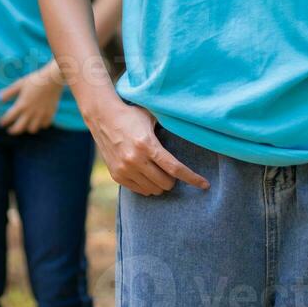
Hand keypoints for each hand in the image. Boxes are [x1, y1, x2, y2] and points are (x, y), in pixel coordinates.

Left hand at [0, 63, 63, 134]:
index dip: (3, 122)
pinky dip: (40, 125)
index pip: (9, 118)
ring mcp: (41, 114)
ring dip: (27, 128)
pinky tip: (37, 121)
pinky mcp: (50, 114)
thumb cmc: (34, 80)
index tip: (0, 123)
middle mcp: (31, 112)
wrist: (53, 78)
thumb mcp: (19, 84)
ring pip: (32, 129)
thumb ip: (8, 93)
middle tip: (10, 130)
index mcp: (22, 104)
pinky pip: (44, 125)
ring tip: (24, 125)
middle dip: (13, 131)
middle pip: (19, 128)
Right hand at [88, 99, 207, 195]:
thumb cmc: (131, 115)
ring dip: (160, 184)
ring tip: (158, 172)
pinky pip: (140, 191)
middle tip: (170, 170)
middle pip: (166, 183)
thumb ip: (168, 127)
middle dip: (173, 180)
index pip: (175, 168)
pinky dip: (147, 186)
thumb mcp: (151, 117)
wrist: (102, 117)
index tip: (205, 185)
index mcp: (147, 144)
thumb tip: (193, 130)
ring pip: (154, 190)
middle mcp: (135, 159)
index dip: (192, 178)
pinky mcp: (116, 175)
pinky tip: (146, 174)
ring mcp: (124, 169)